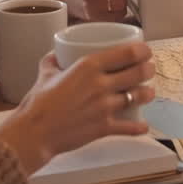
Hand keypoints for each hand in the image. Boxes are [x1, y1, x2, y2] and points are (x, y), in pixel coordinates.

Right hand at [0, 43, 155, 174]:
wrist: (34, 133)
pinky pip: (129, 127)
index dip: (142, 50)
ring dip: (147, 93)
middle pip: (138, 72)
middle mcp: (101, 84)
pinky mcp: (104, 127)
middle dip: (148, 69)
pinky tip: (144, 126)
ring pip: (139, 96)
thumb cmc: (38, 103)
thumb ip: (52, 61)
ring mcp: (105, 107)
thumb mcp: (45, 74)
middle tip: (149, 69)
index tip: (145, 51)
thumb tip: (55, 54)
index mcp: (89, 66)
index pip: (127, 52)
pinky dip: (139, 127)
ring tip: (148, 92)